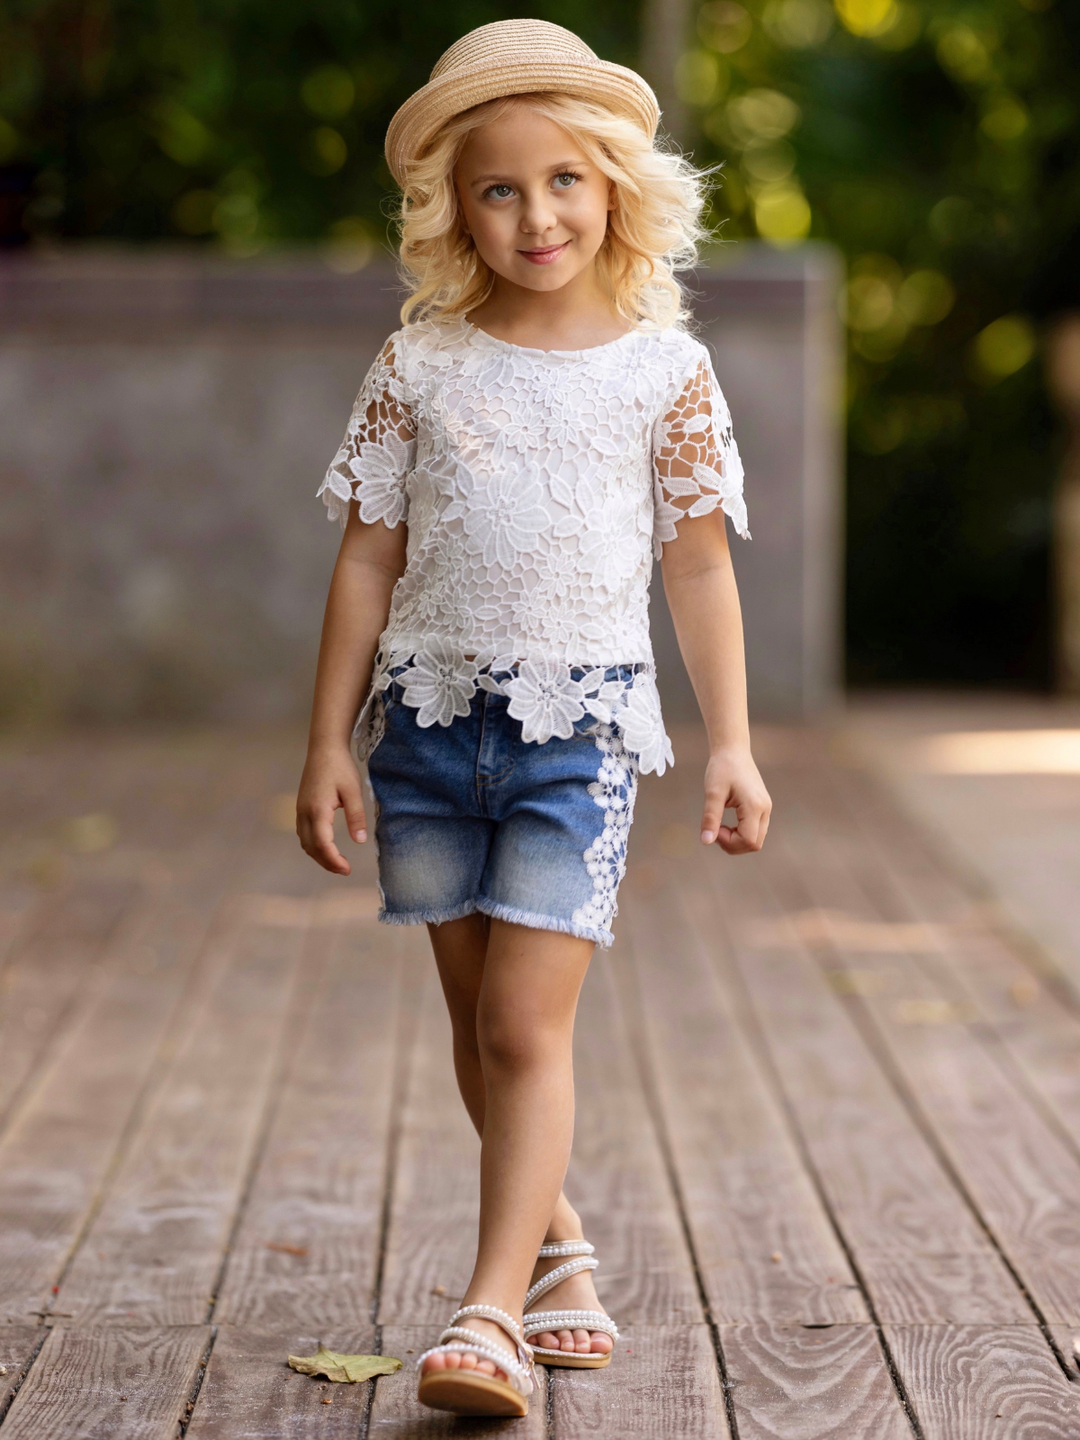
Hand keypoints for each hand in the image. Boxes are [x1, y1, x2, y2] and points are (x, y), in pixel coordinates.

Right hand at [296, 744, 366, 874]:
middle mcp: (304, 813)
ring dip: (319, 855)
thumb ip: (356, 816)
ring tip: (337, 862)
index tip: (347, 869)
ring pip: (304, 842)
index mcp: (317, 810)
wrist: (324, 748)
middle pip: (311, 847)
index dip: (334, 860)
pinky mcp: (301, 807)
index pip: (322, 844)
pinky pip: (303, 833)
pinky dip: (313, 845)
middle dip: (326, 862)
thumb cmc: (340, 767)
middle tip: (344, 870)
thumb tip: (359, 841)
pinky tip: (326, 846)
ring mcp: (300, 810)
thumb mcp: (353, 791)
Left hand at [700, 747, 771, 854]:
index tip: (714, 828)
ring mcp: (766, 808)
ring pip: (756, 839)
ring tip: (720, 827)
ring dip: (737, 840)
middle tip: (715, 830)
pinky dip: (741, 834)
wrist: (733, 750)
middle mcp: (765, 809)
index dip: (729, 842)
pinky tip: (727, 824)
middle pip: (755, 844)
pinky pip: (755, 830)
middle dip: (733, 845)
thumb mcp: (712, 793)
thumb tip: (706, 842)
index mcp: (755, 806)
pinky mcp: (762, 807)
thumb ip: (710, 818)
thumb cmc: (722, 768)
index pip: (748, 840)